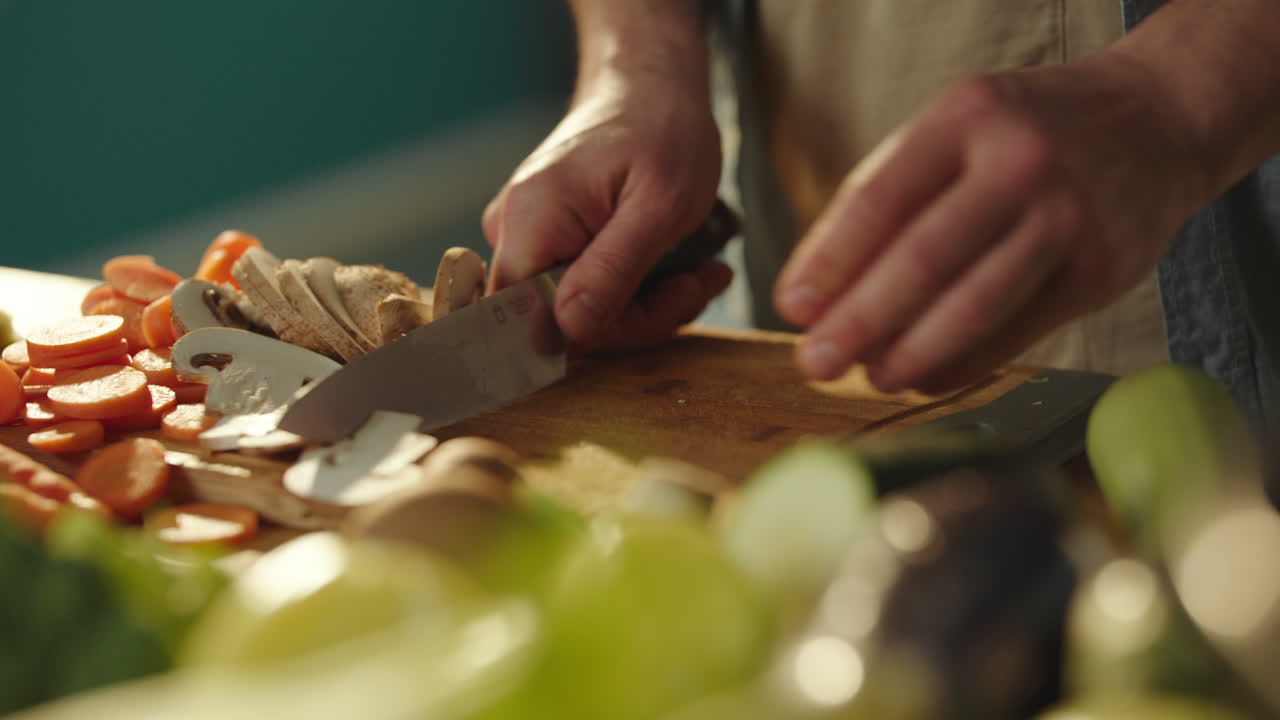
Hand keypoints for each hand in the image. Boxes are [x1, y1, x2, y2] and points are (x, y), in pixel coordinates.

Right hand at [485, 70, 730, 351]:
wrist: (650, 87)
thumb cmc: (661, 130)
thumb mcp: (659, 205)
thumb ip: (613, 269)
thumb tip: (570, 331)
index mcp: (531, 222)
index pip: (537, 321)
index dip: (605, 332)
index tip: (673, 300)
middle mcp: (514, 234)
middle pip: (561, 324)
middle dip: (641, 318)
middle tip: (700, 283)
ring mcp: (527, 240)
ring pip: (578, 315)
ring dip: (647, 307)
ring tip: (698, 272)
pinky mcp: (548, 245)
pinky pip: (584, 294)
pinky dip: (636, 293)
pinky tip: (676, 270)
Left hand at [774, 54, 1209, 392]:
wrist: (1155, 120)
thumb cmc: (1024, 135)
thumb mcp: (951, 133)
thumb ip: (881, 200)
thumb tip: (811, 294)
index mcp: (965, 118)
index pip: (879, 199)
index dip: (829, 263)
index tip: (792, 308)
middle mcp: (1019, 162)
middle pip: (924, 258)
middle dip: (860, 321)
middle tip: (816, 363)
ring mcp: (1067, 216)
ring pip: (973, 303)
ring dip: (911, 352)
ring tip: (870, 377)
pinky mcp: (1101, 269)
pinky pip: (1016, 330)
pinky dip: (962, 363)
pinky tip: (924, 377)